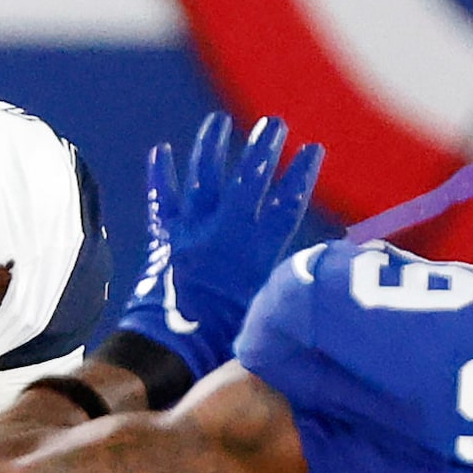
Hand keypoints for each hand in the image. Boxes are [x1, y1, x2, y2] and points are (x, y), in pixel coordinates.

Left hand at [112, 113, 321, 381]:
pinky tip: (160, 150)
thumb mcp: (267, 311)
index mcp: (257, 251)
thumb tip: (310, 271)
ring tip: (218, 121)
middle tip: (274, 123)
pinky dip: (161, 173)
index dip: (301, 174)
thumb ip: (284, 283)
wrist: (170, 351)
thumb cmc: (224, 342)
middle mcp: (226, 232)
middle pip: (249, 178)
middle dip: (263, 147)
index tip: (312, 148)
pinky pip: (161, 198)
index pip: (286, 202)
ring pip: (204, 176)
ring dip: (211, 146)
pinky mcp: (164, 237)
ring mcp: (192, 230)